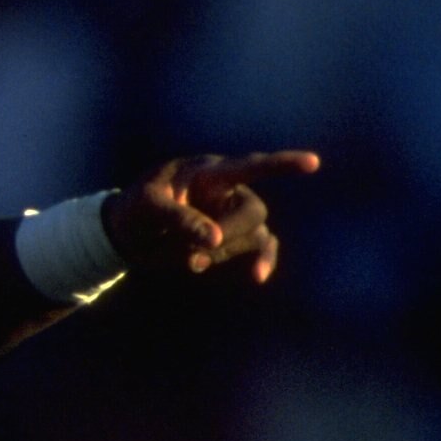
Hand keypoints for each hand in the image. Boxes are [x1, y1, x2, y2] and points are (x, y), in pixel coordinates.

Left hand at [103, 152, 320, 284]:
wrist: (128, 231)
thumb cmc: (136, 208)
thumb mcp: (146, 208)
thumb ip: (178, 219)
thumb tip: (214, 240)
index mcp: (208, 172)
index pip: (250, 165)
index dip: (281, 164)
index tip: (313, 163)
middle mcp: (228, 191)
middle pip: (252, 211)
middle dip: (228, 235)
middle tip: (193, 251)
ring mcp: (233, 215)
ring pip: (253, 235)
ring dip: (223, 253)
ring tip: (187, 260)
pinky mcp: (234, 238)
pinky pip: (262, 246)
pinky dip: (263, 260)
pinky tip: (258, 276)